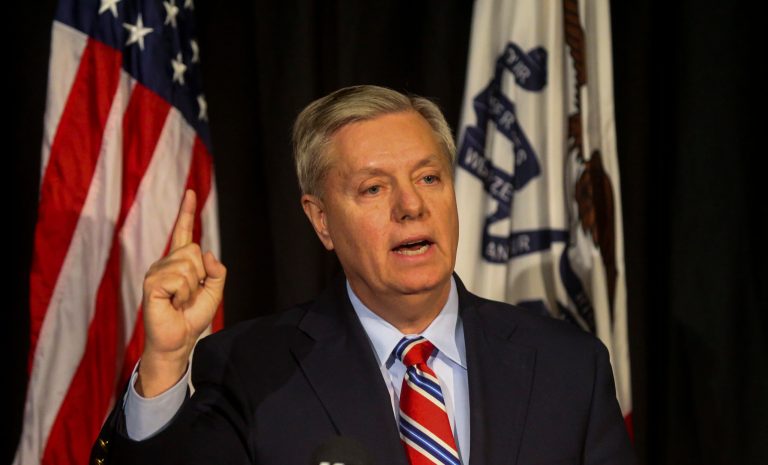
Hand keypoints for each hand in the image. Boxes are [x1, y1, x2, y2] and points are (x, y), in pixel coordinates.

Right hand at [137, 189, 226, 396]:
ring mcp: (156, 271)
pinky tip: (173, 304)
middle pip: (193, 250)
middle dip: (200, 275)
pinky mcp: (151, 283)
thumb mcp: (214, 292)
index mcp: (180, 262)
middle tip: (189, 295)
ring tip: (180, 301)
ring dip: (192, 288)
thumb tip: (206, 252)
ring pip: (189, 265)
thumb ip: (216, 271)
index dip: (187, 212)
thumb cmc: (192, 317)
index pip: (183, 232)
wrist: (179, 341)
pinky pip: (180, 278)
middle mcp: (165, 262)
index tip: (190, 192)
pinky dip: (183, 294)